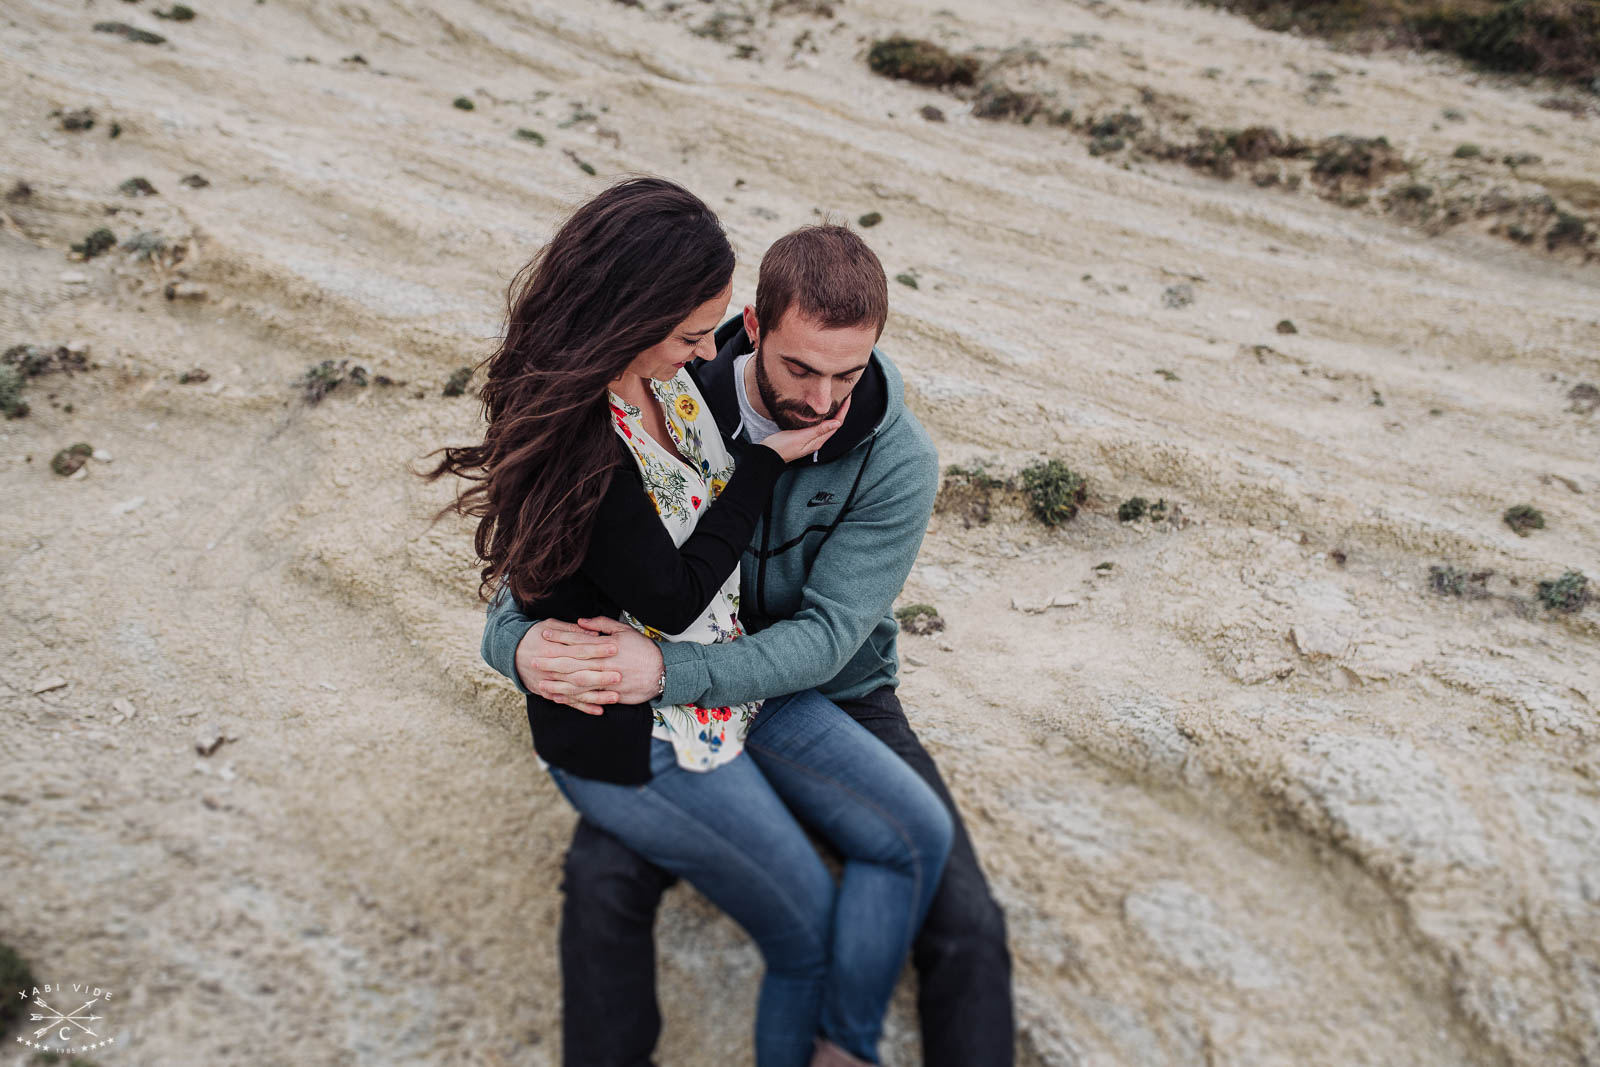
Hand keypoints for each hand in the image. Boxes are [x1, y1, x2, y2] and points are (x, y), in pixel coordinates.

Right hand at [515, 620, 620, 715]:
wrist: (509, 652)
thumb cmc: (532, 635)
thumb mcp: (549, 625)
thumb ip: (572, 630)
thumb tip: (593, 632)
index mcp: (552, 649)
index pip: (579, 649)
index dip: (597, 649)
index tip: (615, 648)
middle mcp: (551, 668)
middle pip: (579, 672)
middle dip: (600, 675)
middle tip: (619, 675)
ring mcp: (550, 683)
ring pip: (576, 691)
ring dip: (596, 695)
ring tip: (615, 696)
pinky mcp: (548, 693)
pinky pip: (568, 702)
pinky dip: (583, 707)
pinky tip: (599, 710)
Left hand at [525, 617, 664, 711]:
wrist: (662, 672)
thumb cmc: (643, 649)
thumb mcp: (624, 630)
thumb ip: (602, 624)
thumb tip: (581, 622)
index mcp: (605, 646)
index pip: (577, 640)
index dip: (559, 637)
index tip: (543, 634)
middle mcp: (603, 664)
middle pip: (572, 663)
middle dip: (551, 662)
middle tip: (533, 660)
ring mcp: (606, 681)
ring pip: (577, 683)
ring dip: (557, 683)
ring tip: (540, 682)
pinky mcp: (610, 695)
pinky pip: (587, 698)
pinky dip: (572, 698)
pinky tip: (559, 697)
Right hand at [760, 396, 850, 462]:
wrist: (767, 455)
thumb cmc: (781, 447)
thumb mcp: (800, 437)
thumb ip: (818, 430)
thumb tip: (836, 423)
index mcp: (818, 441)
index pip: (836, 424)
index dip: (843, 411)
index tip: (847, 398)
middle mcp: (816, 441)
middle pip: (834, 424)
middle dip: (840, 411)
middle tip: (844, 397)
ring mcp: (810, 439)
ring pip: (826, 424)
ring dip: (832, 413)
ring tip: (835, 401)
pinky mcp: (803, 437)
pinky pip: (817, 425)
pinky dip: (822, 417)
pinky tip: (819, 411)